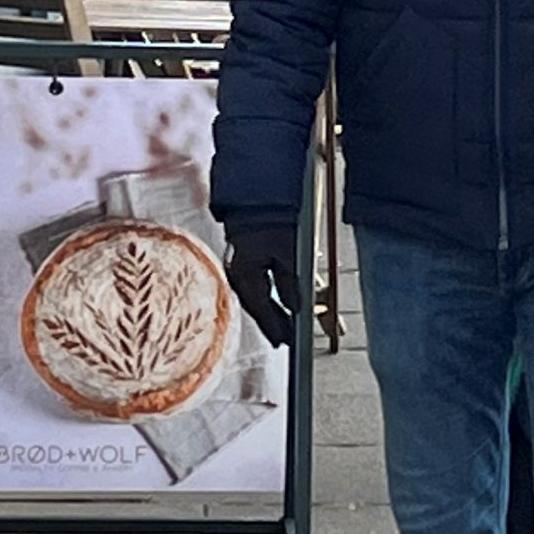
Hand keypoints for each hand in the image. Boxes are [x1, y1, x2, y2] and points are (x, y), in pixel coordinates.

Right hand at [226, 222, 300, 350]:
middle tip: (288, 339)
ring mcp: (239, 265)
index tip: (286, 341)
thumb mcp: (289, 250)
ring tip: (286, 327)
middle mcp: (237, 272)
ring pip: (258, 296)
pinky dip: (270, 296)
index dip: (275, 326)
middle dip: (275, 322)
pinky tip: (280, 303)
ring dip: (273, 310)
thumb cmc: (273, 216)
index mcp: (244, 272)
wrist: (259, 191)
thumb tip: (296, 307)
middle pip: (258, 305)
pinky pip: (258, 284)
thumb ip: (291, 281)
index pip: (261, 308)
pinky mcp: (244, 258)